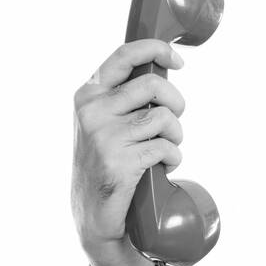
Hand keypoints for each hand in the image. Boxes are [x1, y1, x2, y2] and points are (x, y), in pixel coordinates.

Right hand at [72, 39, 186, 251]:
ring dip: (176, 137)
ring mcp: (104, 136)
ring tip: (167, 150)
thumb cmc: (107, 164)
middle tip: (174, 121)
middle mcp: (92, 111)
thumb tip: (160, 69)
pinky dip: (173, 158)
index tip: (178, 61)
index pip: (124, 56)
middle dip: (176, 103)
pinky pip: (166, 148)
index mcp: (87, 95)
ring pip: (164, 119)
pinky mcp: (120, 162)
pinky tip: (163, 168)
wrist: (94, 215)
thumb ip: (122, 98)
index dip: (156, 50)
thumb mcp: (103, 123)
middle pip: (153, 86)